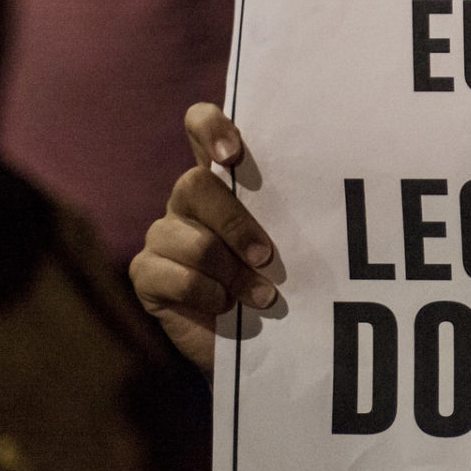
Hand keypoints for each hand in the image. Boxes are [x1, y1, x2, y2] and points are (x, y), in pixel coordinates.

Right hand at [128, 103, 279, 376]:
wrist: (265, 345)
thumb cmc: (284, 282)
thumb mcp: (292, 243)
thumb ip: (289, 212)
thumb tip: (323, 193)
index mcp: (223, 180)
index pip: (200, 125)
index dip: (210, 126)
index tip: (233, 154)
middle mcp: (188, 200)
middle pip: (194, 184)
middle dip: (235, 223)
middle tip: (266, 257)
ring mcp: (162, 236)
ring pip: (185, 236)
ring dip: (229, 271)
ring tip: (261, 296)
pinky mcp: (146, 274)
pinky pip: (168, 274)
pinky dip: (205, 293)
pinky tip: (225, 306)